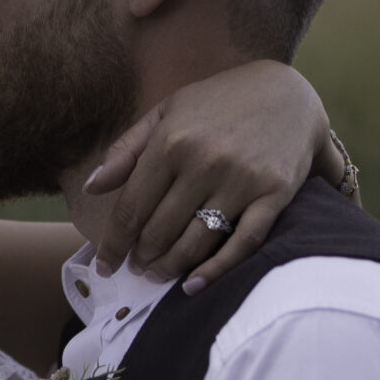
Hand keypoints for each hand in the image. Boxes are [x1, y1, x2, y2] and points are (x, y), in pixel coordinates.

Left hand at [83, 60, 335, 291]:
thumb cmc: (218, 104)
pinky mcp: (273, 194)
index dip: (114, 244)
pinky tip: (192, 285)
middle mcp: (204, 161)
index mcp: (171, 140)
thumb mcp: (166, 112)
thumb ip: (126, 150)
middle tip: (137, 267)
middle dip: (142, 256)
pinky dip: (215, 271)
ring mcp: (241, 180)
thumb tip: (91, 187)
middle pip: (160, 230)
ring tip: (159, 273)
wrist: (288, 93)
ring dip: (170, 267)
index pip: (131, 208)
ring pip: (196, 242)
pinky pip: (242, 243)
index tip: (104, 266)